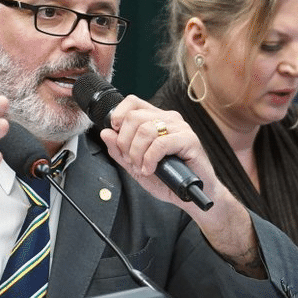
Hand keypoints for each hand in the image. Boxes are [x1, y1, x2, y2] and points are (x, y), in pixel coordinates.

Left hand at [98, 94, 264, 277]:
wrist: (191, 196)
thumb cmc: (168, 179)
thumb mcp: (136, 166)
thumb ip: (120, 151)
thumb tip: (106, 133)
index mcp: (156, 119)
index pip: (132, 102)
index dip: (118, 116)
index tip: (116, 134)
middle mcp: (168, 119)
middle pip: (134, 117)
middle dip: (125, 143)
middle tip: (131, 161)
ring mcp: (180, 127)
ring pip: (145, 130)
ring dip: (137, 153)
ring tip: (143, 167)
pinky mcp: (189, 140)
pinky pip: (160, 144)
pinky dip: (150, 159)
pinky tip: (151, 169)